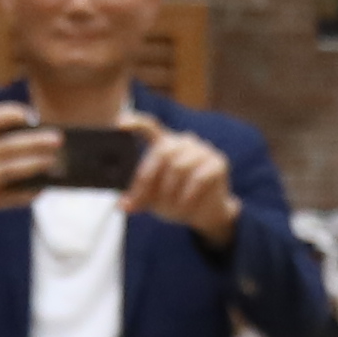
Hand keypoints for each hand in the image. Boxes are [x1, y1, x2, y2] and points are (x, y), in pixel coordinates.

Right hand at [0, 105, 63, 237]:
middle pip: (6, 146)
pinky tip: (41, 186)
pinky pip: (11, 196)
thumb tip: (33, 129)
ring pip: (10, 171)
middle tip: (57, 139)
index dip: (13, 114)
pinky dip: (28, 191)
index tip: (33, 116)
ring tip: (53, 160)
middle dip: (36, 142)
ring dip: (36, 165)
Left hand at [123, 121, 242, 245]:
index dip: (135, 123)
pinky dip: (187, 195)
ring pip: (179, 167)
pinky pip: (198, 178)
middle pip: (162, 152)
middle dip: (148, 179)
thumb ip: (137, 198)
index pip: (149, 127)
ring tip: (170, 208)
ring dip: (170, 192)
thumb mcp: (151, 199)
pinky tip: (185, 205)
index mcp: (164, 144)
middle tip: (141, 201)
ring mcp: (202, 150)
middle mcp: (183, 142)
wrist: (205, 213)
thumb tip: (122, 205)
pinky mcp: (218, 162)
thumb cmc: (174, 199)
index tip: (119, 124)